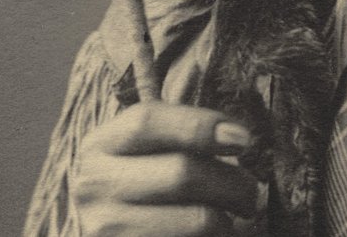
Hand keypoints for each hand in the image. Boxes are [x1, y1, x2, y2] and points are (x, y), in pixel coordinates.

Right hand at [72, 101, 259, 235]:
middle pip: (182, 173)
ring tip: (236, 217)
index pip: (147, 121)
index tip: (244, 139)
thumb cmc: (144, 182)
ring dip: (228, 219)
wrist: (113, 229)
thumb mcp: (149, 149)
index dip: (201, 125)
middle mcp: (94, 185)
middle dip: (233, 182)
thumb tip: (231, 123)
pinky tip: (216, 235)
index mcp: (101, 145)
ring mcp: (103, 228)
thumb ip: (181, 129)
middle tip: (252, 192)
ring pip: (196, 219)